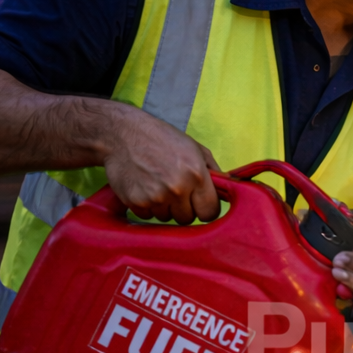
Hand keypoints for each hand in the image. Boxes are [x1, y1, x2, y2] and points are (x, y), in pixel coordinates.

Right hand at [102, 105, 220, 223]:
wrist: (123, 133)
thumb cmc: (162, 139)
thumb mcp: (195, 148)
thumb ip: (214, 172)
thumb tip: (229, 190)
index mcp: (196, 175)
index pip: (210, 212)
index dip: (205, 209)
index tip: (199, 204)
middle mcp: (177, 188)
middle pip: (188, 218)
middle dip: (184, 208)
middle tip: (174, 190)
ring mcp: (155, 197)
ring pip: (167, 218)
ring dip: (165, 207)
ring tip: (157, 184)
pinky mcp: (136, 202)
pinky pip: (148, 216)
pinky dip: (147, 206)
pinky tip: (144, 186)